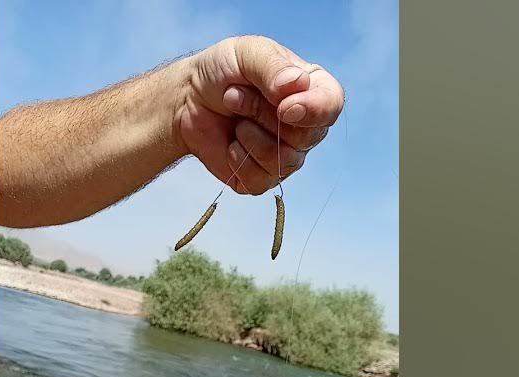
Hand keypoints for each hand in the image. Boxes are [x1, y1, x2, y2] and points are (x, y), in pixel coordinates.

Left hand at [178, 35, 344, 195]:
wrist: (187, 99)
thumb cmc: (220, 71)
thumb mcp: (246, 53)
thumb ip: (272, 66)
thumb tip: (295, 87)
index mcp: (311, 88)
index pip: (331, 105)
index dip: (313, 110)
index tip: (283, 107)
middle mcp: (305, 125)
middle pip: (304, 136)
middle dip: (261, 115)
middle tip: (234, 95)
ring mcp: (286, 154)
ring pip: (282, 161)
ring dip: (248, 136)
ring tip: (233, 115)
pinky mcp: (262, 177)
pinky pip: (261, 181)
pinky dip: (239, 160)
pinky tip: (230, 142)